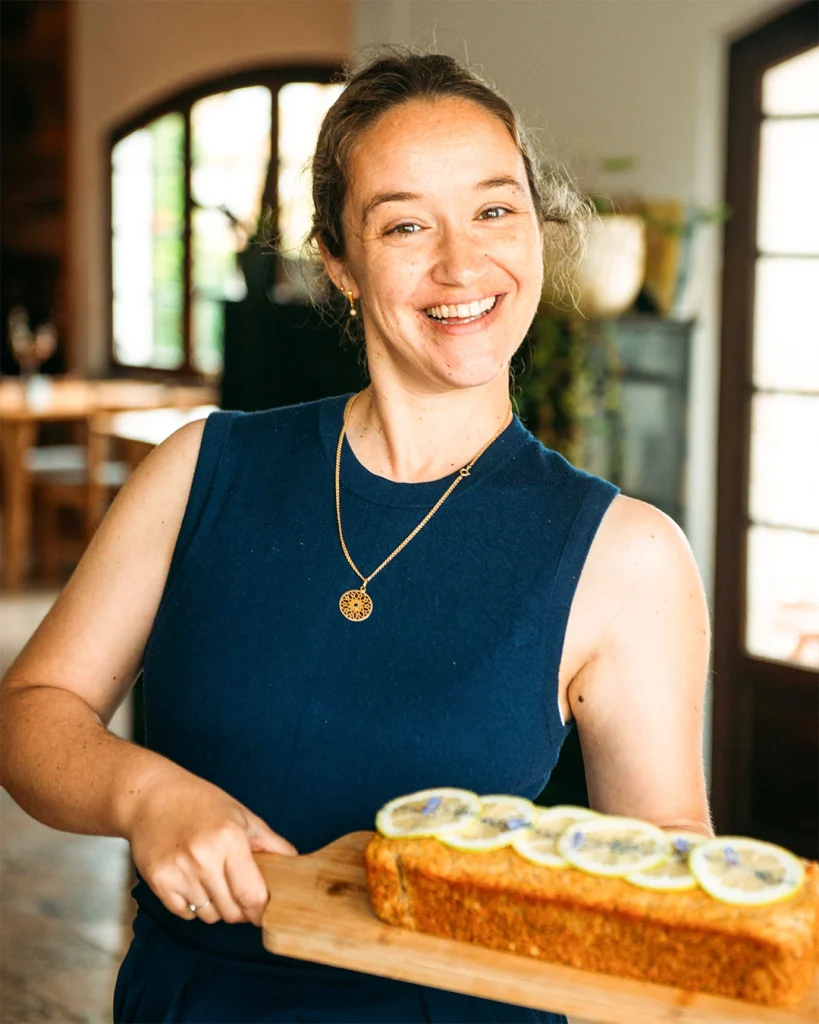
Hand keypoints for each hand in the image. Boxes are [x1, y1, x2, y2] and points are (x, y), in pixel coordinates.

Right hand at [125, 766, 296, 926]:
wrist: (151, 796)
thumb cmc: (201, 802)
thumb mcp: (241, 815)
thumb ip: (270, 842)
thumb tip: (296, 863)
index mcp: (229, 839)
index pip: (252, 895)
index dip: (262, 911)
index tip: (266, 914)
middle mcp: (203, 858)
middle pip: (231, 912)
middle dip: (241, 910)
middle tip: (241, 895)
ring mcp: (178, 872)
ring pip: (208, 916)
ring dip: (217, 907)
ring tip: (214, 881)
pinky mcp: (157, 881)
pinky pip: (185, 913)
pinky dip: (193, 906)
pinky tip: (194, 882)